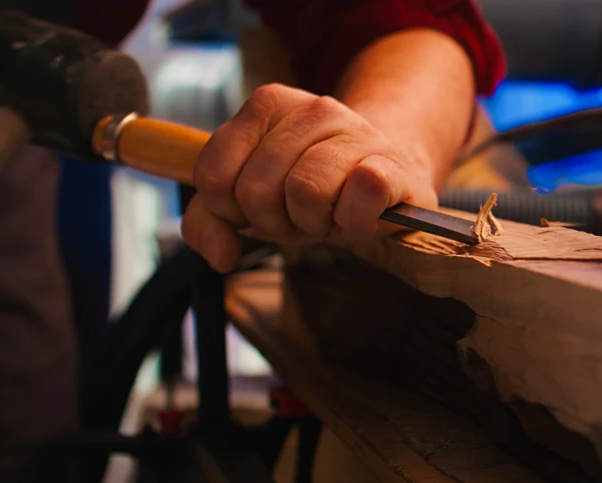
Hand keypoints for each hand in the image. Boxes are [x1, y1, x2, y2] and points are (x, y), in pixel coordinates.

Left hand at [182, 83, 437, 272]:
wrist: (387, 180)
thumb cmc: (311, 189)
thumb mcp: (250, 202)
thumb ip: (210, 223)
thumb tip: (222, 256)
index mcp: (266, 106)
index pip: (213, 177)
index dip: (232, 211)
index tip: (262, 206)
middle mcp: (311, 108)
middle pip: (256, 192)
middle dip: (274, 222)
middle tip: (300, 214)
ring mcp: (355, 131)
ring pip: (305, 192)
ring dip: (314, 223)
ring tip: (330, 215)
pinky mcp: (390, 163)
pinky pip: (361, 191)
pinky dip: (353, 221)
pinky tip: (358, 216)